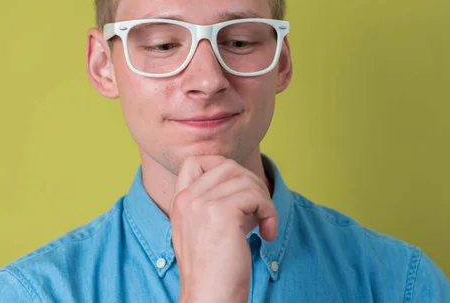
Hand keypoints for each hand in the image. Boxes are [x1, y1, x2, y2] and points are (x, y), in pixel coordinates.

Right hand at [170, 155, 277, 302]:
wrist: (209, 300)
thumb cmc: (215, 272)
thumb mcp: (208, 229)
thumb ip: (219, 204)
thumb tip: (249, 185)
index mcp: (179, 202)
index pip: (195, 161)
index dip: (222, 168)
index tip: (239, 193)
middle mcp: (186, 199)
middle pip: (227, 166)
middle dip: (251, 184)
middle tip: (259, 212)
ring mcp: (200, 203)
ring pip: (245, 179)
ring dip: (264, 200)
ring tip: (265, 225)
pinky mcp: (220, 213)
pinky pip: (255, 195)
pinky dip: (270, 212)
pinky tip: (267, 235)